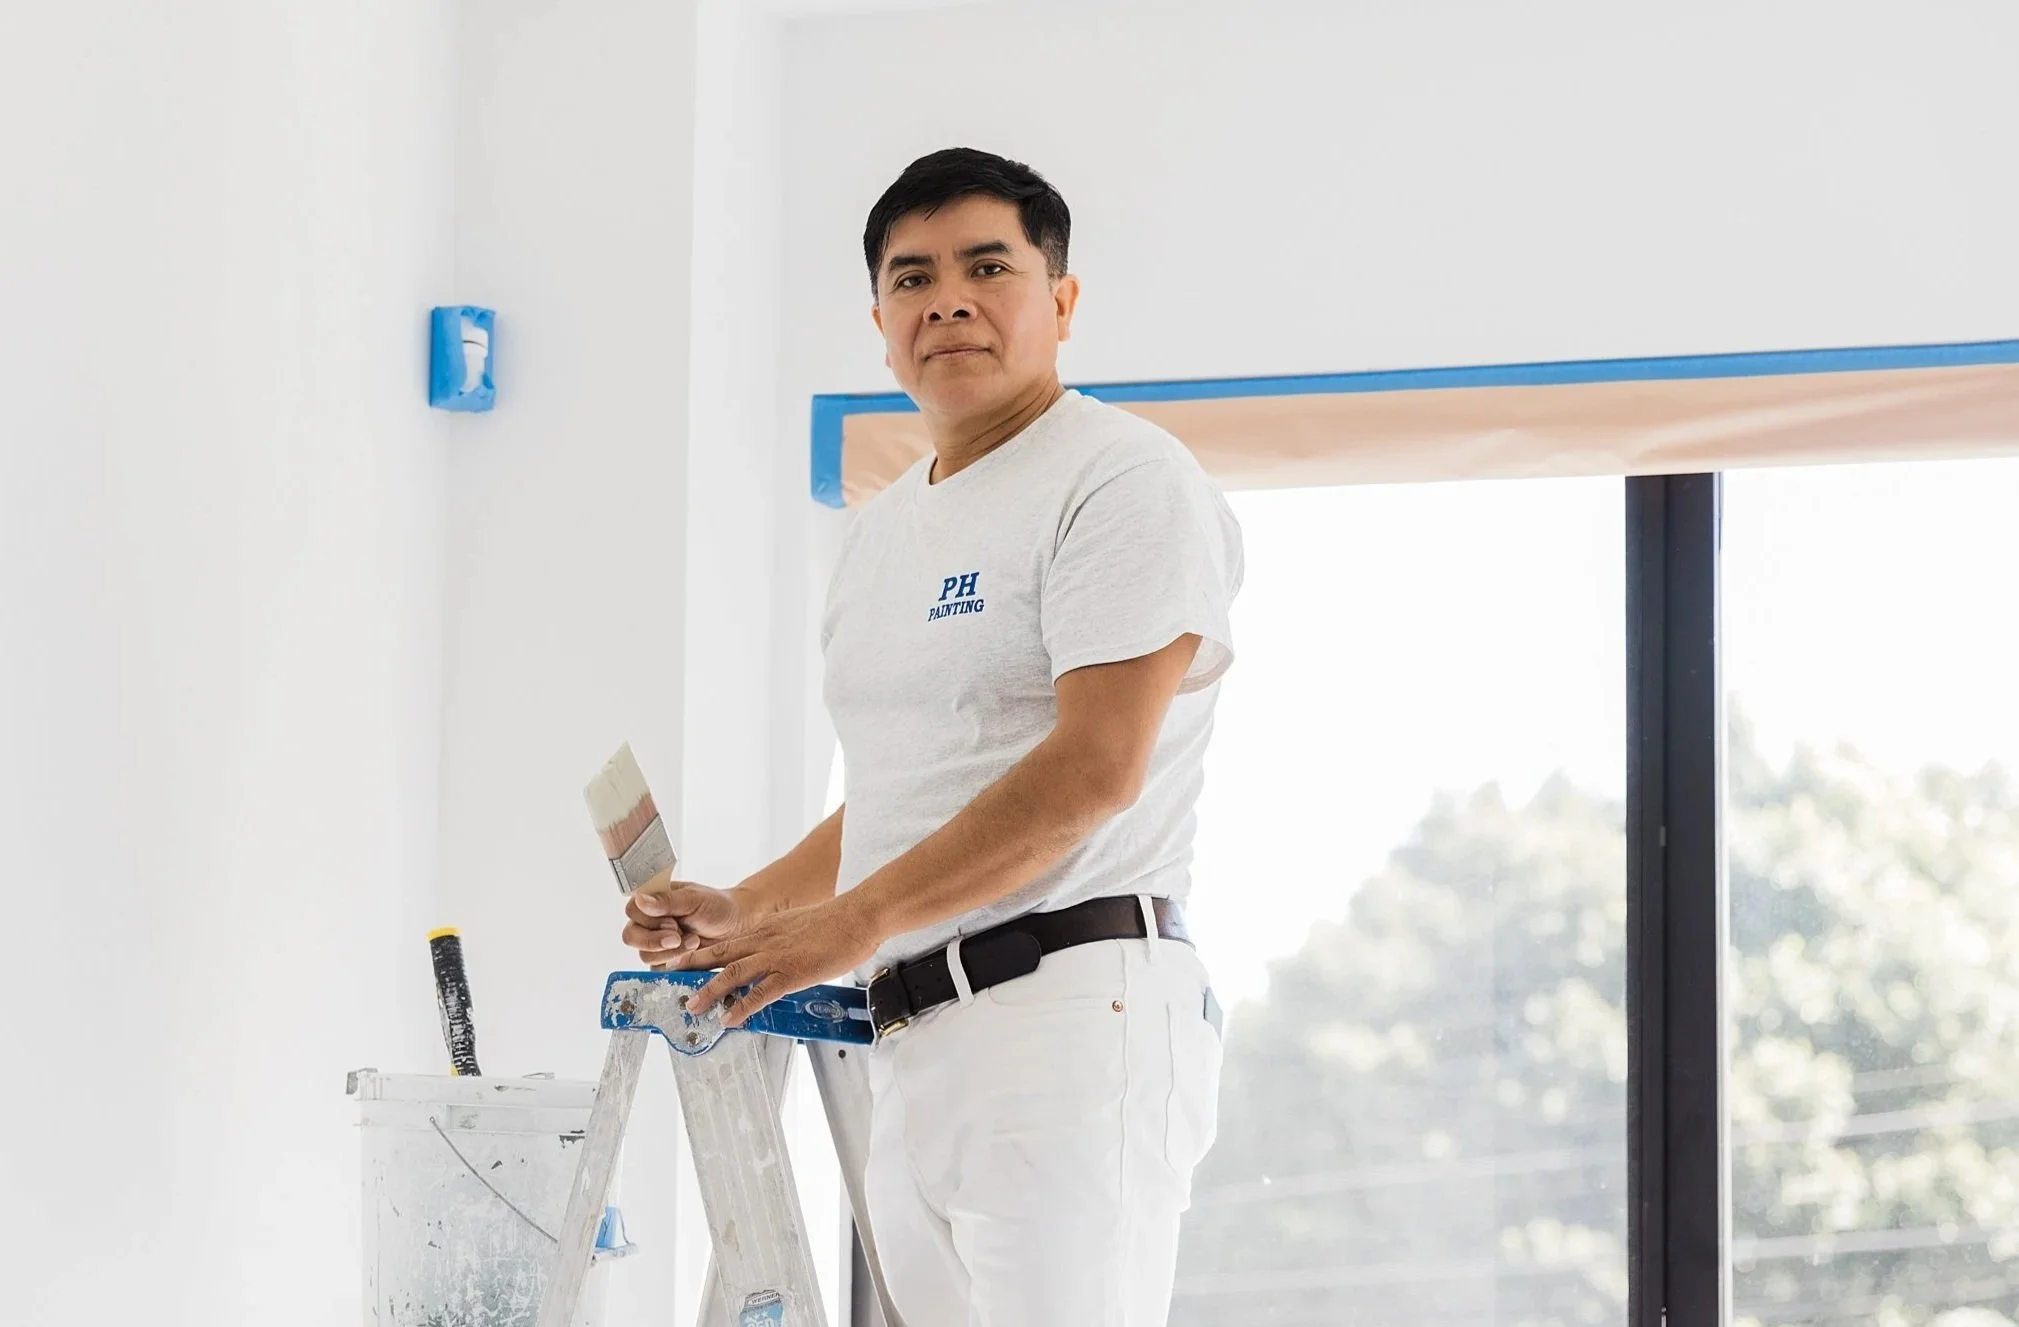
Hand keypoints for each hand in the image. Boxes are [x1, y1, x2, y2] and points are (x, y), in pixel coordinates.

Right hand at [621, 876, 753, 969]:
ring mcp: (656, 943)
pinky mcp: (666, 961)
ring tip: (694, 941)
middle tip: (678, 937)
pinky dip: (675, 964)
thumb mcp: (693, 898)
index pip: (632, 910)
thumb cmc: (717, 906)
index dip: (648, 920)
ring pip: (645, 955)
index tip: (671, 921)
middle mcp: (650, 922)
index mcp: (653, 901)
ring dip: (670, 952)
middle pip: (632, 936)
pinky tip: (692, 953)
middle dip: (656, 940)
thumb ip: (666, 901)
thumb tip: (640, 899)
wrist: (738, 925)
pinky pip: (658, 969)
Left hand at [683, 895, 883, 1027]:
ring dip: (708, 990)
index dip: (702, 953)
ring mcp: (775, 957)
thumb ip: (785, 938)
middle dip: (691, 968)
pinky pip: (760, 993)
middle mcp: (764, 941)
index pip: (727, 943)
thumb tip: (782, 951)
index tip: (683, 962)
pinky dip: (741, 1006)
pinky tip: (729, 1018)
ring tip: (692, 1005)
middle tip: (670, 979)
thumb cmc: (837, 921)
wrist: (857, 916)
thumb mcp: (800, 925)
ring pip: (731, 974)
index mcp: (766, 930)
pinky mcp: (791, 973)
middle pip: (719, 954)